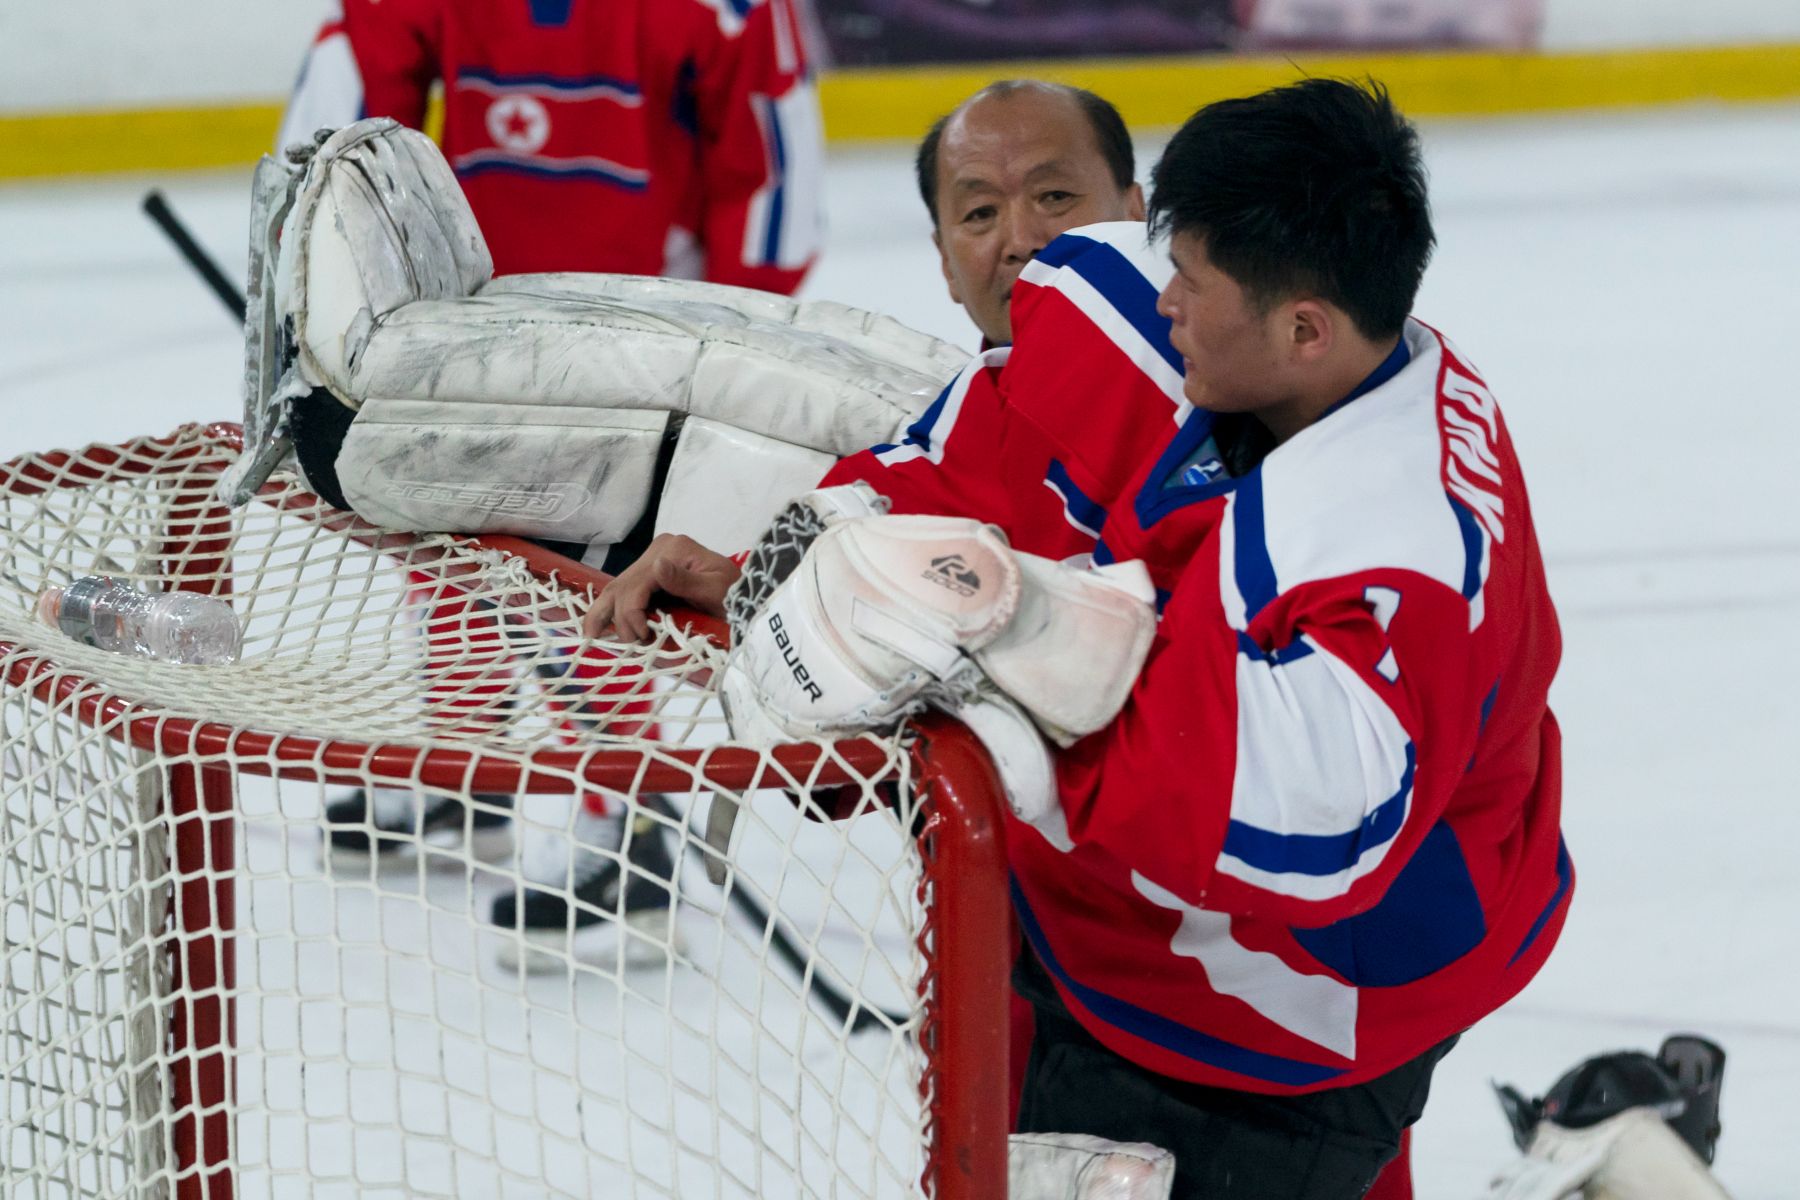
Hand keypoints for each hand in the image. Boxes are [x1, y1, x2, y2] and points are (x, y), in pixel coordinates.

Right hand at [583, 534, 740, 642]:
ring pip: (617, 586)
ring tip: (590, 636)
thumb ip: (687, 581)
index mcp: (673, 549)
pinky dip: (611, 608)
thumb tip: (658, 567)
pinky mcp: (651, 572)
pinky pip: (625, 590)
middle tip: (631, 646)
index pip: (637, 583)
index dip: (632, 613)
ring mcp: (653, 559)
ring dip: (603, 612)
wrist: (745, 595)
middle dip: (619, 618)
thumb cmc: (735, 595)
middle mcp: (659, 550)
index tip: (642, 639)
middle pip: (623, 585)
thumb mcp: (717, 589)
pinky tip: (598, 625)